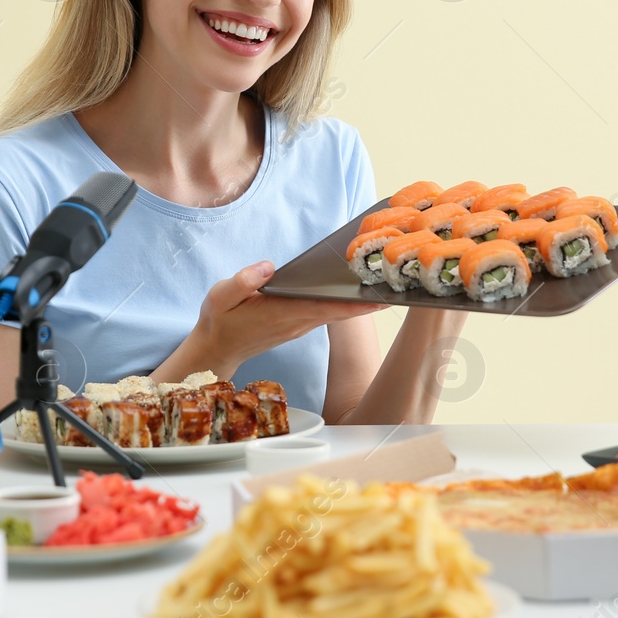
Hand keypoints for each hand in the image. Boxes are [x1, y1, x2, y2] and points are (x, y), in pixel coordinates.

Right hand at [192, 260, 386, 370]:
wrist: (216, 350)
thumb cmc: (219, 321)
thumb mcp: (219, 297)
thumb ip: (242, 282)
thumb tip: (268, 267)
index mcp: (282, 313)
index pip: (326, 307)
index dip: (355, 304)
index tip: (382, 298)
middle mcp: (298, 322)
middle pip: (341, 311)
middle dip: (370, 301)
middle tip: (400, 286)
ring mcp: (300, 325)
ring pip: (338, 312)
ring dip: (362, 303)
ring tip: (388, 283)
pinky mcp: (299, 324)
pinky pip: (329, 313)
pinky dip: (347, 304)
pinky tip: (359, 292)